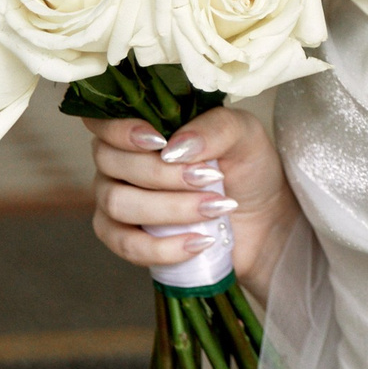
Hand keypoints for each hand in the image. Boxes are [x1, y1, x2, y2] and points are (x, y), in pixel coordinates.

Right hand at [87, 104, 297, 295]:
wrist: (265, 219)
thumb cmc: (248, 169)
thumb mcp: (244, 134)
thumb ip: (214, 128)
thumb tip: (175, 147)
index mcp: (142, 127)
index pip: (102, 121)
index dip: (120, 130)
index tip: (158, 140)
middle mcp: (119, 162)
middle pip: (110, 162)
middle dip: (163, 173)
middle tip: (211, 179)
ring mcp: (117, 201)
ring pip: (117, 203)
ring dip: (169, 208)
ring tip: (214, 210)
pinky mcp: (127, 239)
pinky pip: (125, 245)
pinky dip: (162, 247)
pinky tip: (197, 242)